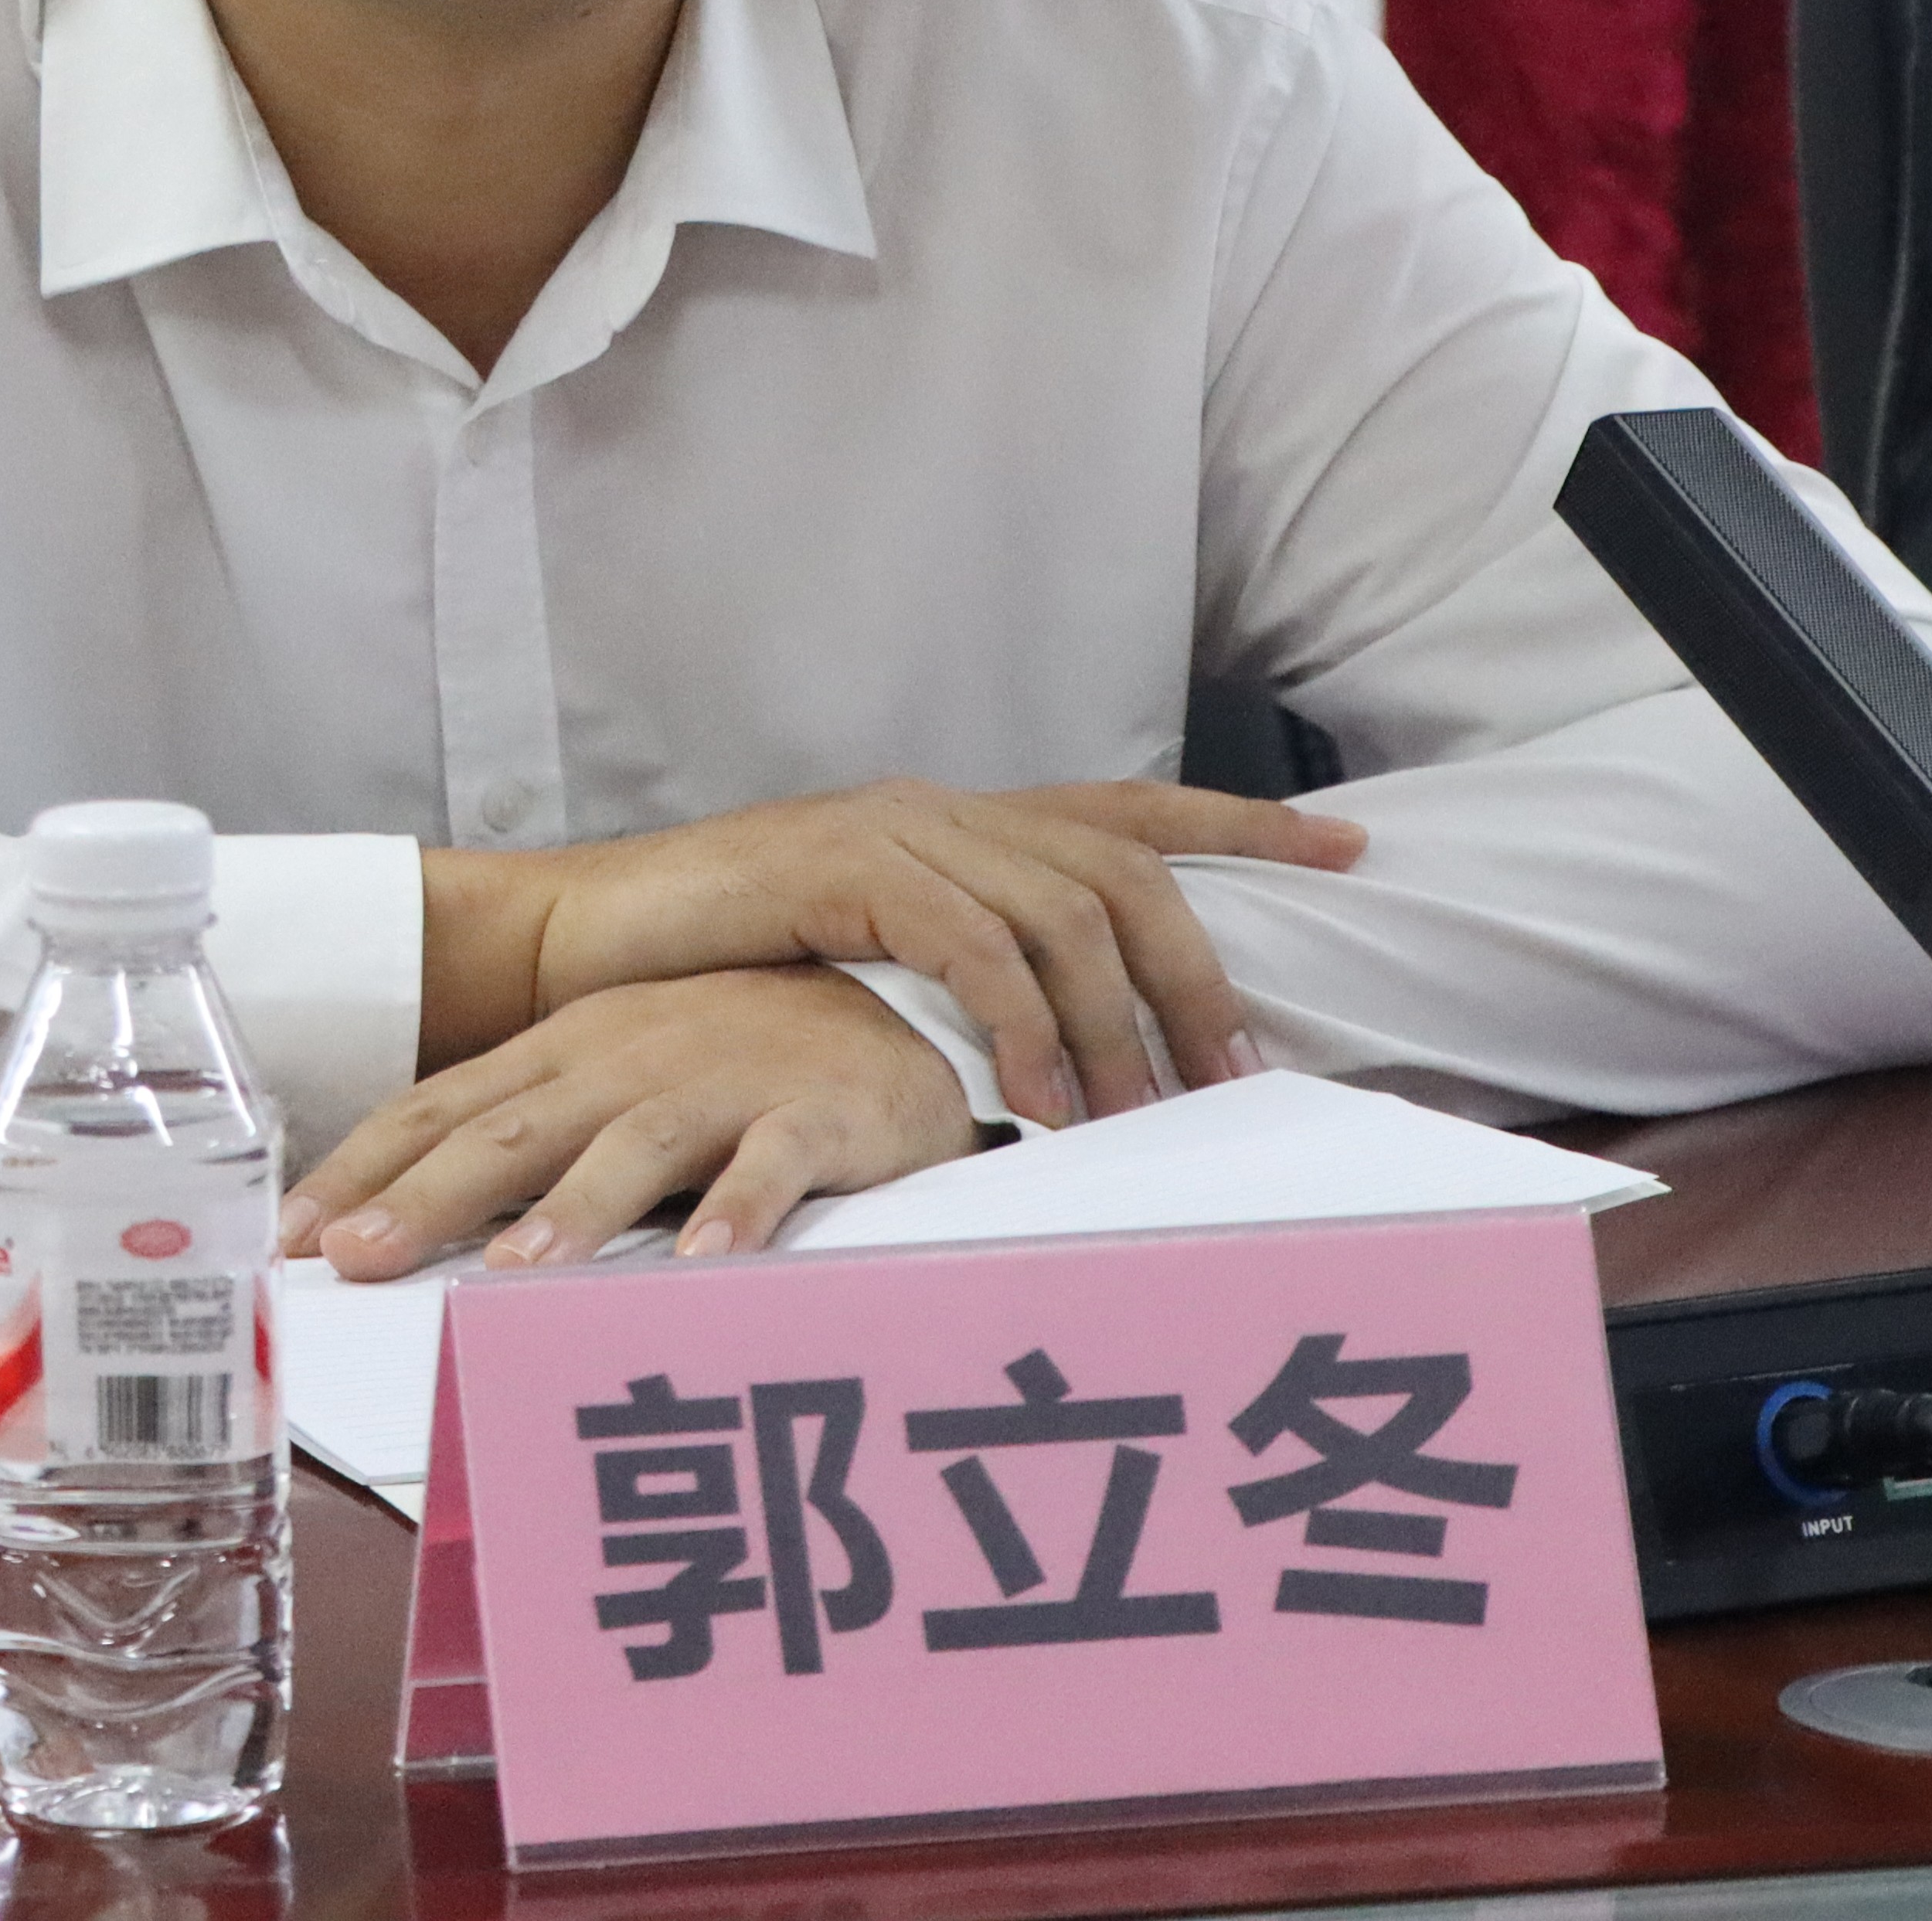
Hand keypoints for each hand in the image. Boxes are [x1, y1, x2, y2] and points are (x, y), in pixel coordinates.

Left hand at [287, 966, 976, 1278]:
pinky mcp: (816, 1111)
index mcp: (567, 1051)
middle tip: (360, 1259)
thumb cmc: (733, 1068)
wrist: (892, 1015)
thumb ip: (527, 1154)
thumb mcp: (612, 1091)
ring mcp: (724, 1079)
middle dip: (428, 1194)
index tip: (292, 1236)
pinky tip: (704, 1260)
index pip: (440, 1106)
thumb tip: (407, 1238)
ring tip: (515, 1274)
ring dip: (574, 1208)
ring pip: (634, 1142)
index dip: (362, 1169)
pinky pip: (772, 1162)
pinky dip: (738, 1208)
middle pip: (514, 1127)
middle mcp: (629, 1056)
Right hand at [422, 777, 1362, 1126]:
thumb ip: (961, 979)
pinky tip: (1041, 1103)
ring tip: (1146, 1123)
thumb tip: (1067, 1051)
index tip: (1349, 848)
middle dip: (1196, 973)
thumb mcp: (864, 967)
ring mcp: (897, 831)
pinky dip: (1021, 1024)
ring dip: (1117, 1024)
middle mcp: (946, 809)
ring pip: (1060, 911)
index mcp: (964, 822)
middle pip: (1121, 869)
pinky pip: (968, 945)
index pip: (1129, 808)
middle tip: (1239, 1077)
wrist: (582, 942)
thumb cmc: (724, 971)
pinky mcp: (843, 870)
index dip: (1242, 821)